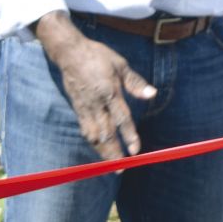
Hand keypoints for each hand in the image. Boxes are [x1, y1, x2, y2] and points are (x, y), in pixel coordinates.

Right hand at [35, 14, 153, 159]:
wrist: (70, 53)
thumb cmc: (99, 57)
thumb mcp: (121, 65)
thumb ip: (136, 82)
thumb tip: (152, 94)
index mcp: (110, 92)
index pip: (121, 119)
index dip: (129, 136)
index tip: (135, 150)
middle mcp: (96, 103)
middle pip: (105, 133)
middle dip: (113, 152)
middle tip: (120, 168)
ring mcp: (84, 107)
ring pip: (93, 134)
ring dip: (101, 151)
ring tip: (110, 164)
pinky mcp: (77, 107)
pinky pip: (85, 128)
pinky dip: (92, 141)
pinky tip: (98, 148)